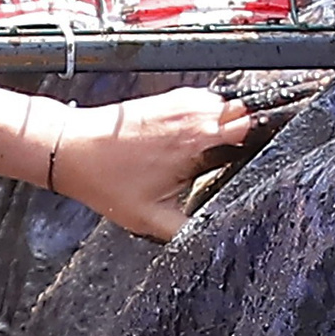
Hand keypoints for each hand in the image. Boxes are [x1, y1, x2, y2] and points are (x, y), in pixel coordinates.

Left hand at [53, 89, 253, 241]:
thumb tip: (220, 237)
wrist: (71, 149)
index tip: (262, 163)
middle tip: (239, 163)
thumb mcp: (152, 219)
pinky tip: (198, 142)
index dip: (263, 145)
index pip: (255, 127)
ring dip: (229, 127)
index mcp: (199, 137)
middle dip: (248, 136)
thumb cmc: (106, 180)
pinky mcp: (171, 98)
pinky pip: (207, 104)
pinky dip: (209, 119)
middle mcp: (196, 112)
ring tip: (217, 154)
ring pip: (228, 108)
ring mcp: (184, 100)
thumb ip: (191, 229)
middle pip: (247, 116)